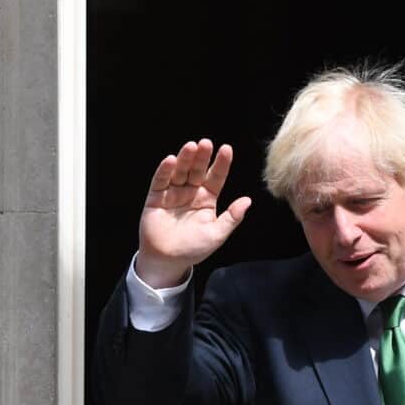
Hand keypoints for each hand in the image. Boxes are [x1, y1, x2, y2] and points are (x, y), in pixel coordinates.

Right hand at [138, 138, 252, 286]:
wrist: (167, 261)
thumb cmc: (193, 248)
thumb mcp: (217, 234)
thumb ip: (232, 217)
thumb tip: (248, 200)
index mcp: (207, 199)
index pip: (216, 177)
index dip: (221, 164)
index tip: (226, 149)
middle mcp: (191, 192)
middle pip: (197, 170)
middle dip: (202, 157)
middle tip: (206, 143)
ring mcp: (173, 193)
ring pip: (180, 171)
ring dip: (185, 159)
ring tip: (191, 146)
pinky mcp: (156, 197)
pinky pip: (160, 181)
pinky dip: (165, 170)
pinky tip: (171, 160)